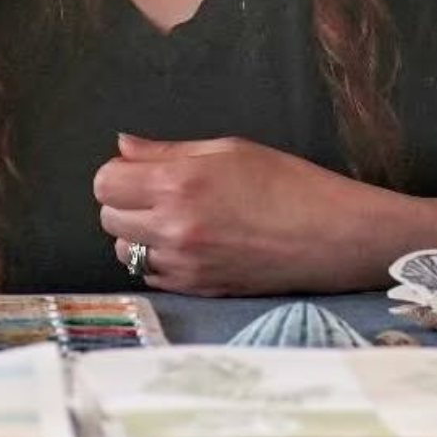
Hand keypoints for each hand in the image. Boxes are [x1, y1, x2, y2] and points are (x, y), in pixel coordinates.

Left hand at [93, 132, 389, 295]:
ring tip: (173, 218)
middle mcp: (173, 229)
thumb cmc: (287, 182)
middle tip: (156, 190)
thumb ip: (168, 151)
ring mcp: (184, 265)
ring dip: (138, 232)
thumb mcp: (229, 149)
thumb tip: (123, 146)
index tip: (139, 169)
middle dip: (125, 201)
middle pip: (109, 217)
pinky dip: (158, 258)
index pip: (106, 183)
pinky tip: (188, 243)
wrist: (331, 236)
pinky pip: (152, 274)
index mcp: (179, 185)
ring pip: (125, 251)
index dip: (118, 172)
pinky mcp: (198, 290)